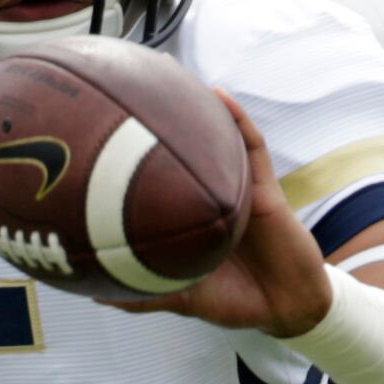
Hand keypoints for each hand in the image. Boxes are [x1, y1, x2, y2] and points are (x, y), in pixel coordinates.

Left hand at [107, 94, 333, 339]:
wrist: (285, 308)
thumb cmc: (236, 298)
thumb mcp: (183, 297)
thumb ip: (145, 294)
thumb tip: (97, 297)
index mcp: (190, 219)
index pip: (162, 181)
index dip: (136, 159)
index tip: (102, 138)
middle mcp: (211, 197)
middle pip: (186, 153)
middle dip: (162, 122)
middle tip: (128, 91)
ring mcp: (238, 189)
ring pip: (217, 141)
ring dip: (198, 108)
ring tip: (171, 76)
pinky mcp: (265, 189)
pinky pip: (252, 147)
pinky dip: (238, 120)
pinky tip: (220, 96)